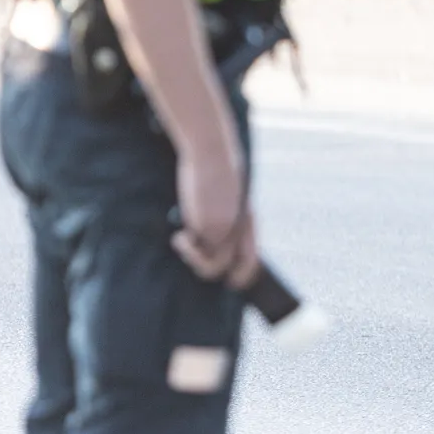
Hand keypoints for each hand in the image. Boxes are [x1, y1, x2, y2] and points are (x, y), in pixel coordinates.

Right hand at [172, 153, 259, 288]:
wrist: (212, 153)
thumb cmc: (215, 170)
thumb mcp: (225, 196)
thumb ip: (223, 216)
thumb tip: (206, 236)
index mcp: (248, 222)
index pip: (254, 258)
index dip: (245, 273)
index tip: (232, 281)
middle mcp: (241, 230)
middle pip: (246, 270)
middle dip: (229, 279)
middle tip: (205, 269)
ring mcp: (226, 231)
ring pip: (215, 267)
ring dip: (196, 261)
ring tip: (184, 241)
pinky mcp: (209, 227)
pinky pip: (196, 253)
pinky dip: (185, 248)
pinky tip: (180, 235)